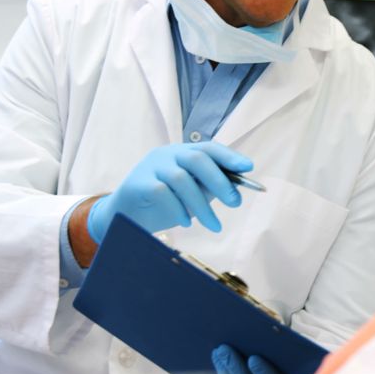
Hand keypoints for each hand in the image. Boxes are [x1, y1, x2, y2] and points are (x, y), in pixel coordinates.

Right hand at [86, 143, 252, 242]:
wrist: (125, 216)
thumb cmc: (163, 205)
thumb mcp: (190, 195)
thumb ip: (208, 189)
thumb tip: (234, 191)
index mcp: (181, 153)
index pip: (208, 148)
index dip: (229, 156)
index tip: (248, 168)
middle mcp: (166, 154)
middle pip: (197, 158)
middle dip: (220, 180)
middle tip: (235, 202)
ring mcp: (150, 166)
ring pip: (181, 179)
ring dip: (202, 205)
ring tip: (214, 225)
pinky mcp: (138, 183)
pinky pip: (163, 193)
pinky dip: (179, 209)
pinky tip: (186, 223)